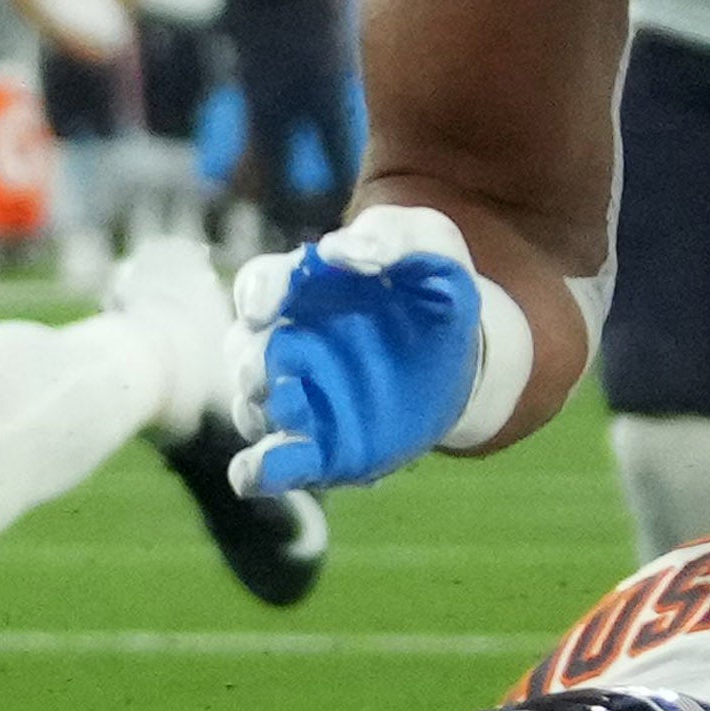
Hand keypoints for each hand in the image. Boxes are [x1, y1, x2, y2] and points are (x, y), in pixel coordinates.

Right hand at [226, 207, 492, 496]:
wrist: (464, 356)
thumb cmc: (435, 285)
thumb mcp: (431, 244)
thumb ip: (392, 236)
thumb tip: (337, 252)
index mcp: (304, 286)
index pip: (260, 284)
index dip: (257, 294)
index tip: (264, 308)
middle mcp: (286, 341)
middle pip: (244, 349)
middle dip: (253, 362)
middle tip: (272, 372)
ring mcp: (296, 396)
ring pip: (251, 406)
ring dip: (259, 412)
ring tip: (290, 412)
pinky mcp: (313, 446)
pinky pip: (267, 464)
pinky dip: (255, 471)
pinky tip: (257, 474)